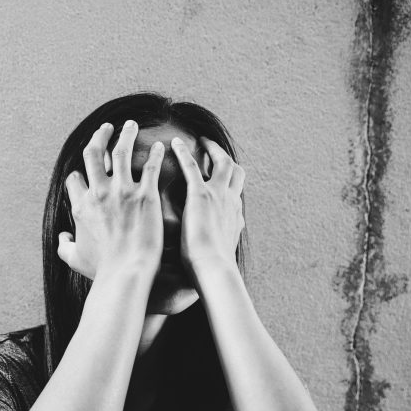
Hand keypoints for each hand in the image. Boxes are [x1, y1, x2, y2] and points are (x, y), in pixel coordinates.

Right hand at [58, 121, 165, 281]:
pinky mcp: (145, 195)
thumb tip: (62, 238)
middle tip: (106, 129)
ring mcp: (122, 191)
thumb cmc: (102, 269)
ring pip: (121, 151)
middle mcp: (99, 193)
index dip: (80, 173)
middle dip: (99, 137)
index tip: (87, 170)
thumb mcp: (74, 258)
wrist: (125, 273)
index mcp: (81, 206)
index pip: (75, 178)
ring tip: (131, 125)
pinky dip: (156, 154)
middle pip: (93, 154)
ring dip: (126, 134)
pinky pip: (151, 166)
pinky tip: (161, 146)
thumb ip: (64, 246)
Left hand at [171, 136, 244, 275]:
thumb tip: (220, 246)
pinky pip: (193, 166)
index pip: (236, 192)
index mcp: (235, 215)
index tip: (221, 177)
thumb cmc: (212, 269)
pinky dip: (184, 153)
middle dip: (226, 158)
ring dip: (212, 149)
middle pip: (236, 172)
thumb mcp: (220, 252)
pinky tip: (174, 143)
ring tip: (201, 140)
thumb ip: (219, 243)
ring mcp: (219, 196)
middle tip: (213, 149)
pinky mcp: (202, 195)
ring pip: (222, 162)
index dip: (230, 183)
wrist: (213, 269)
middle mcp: (231, 201)